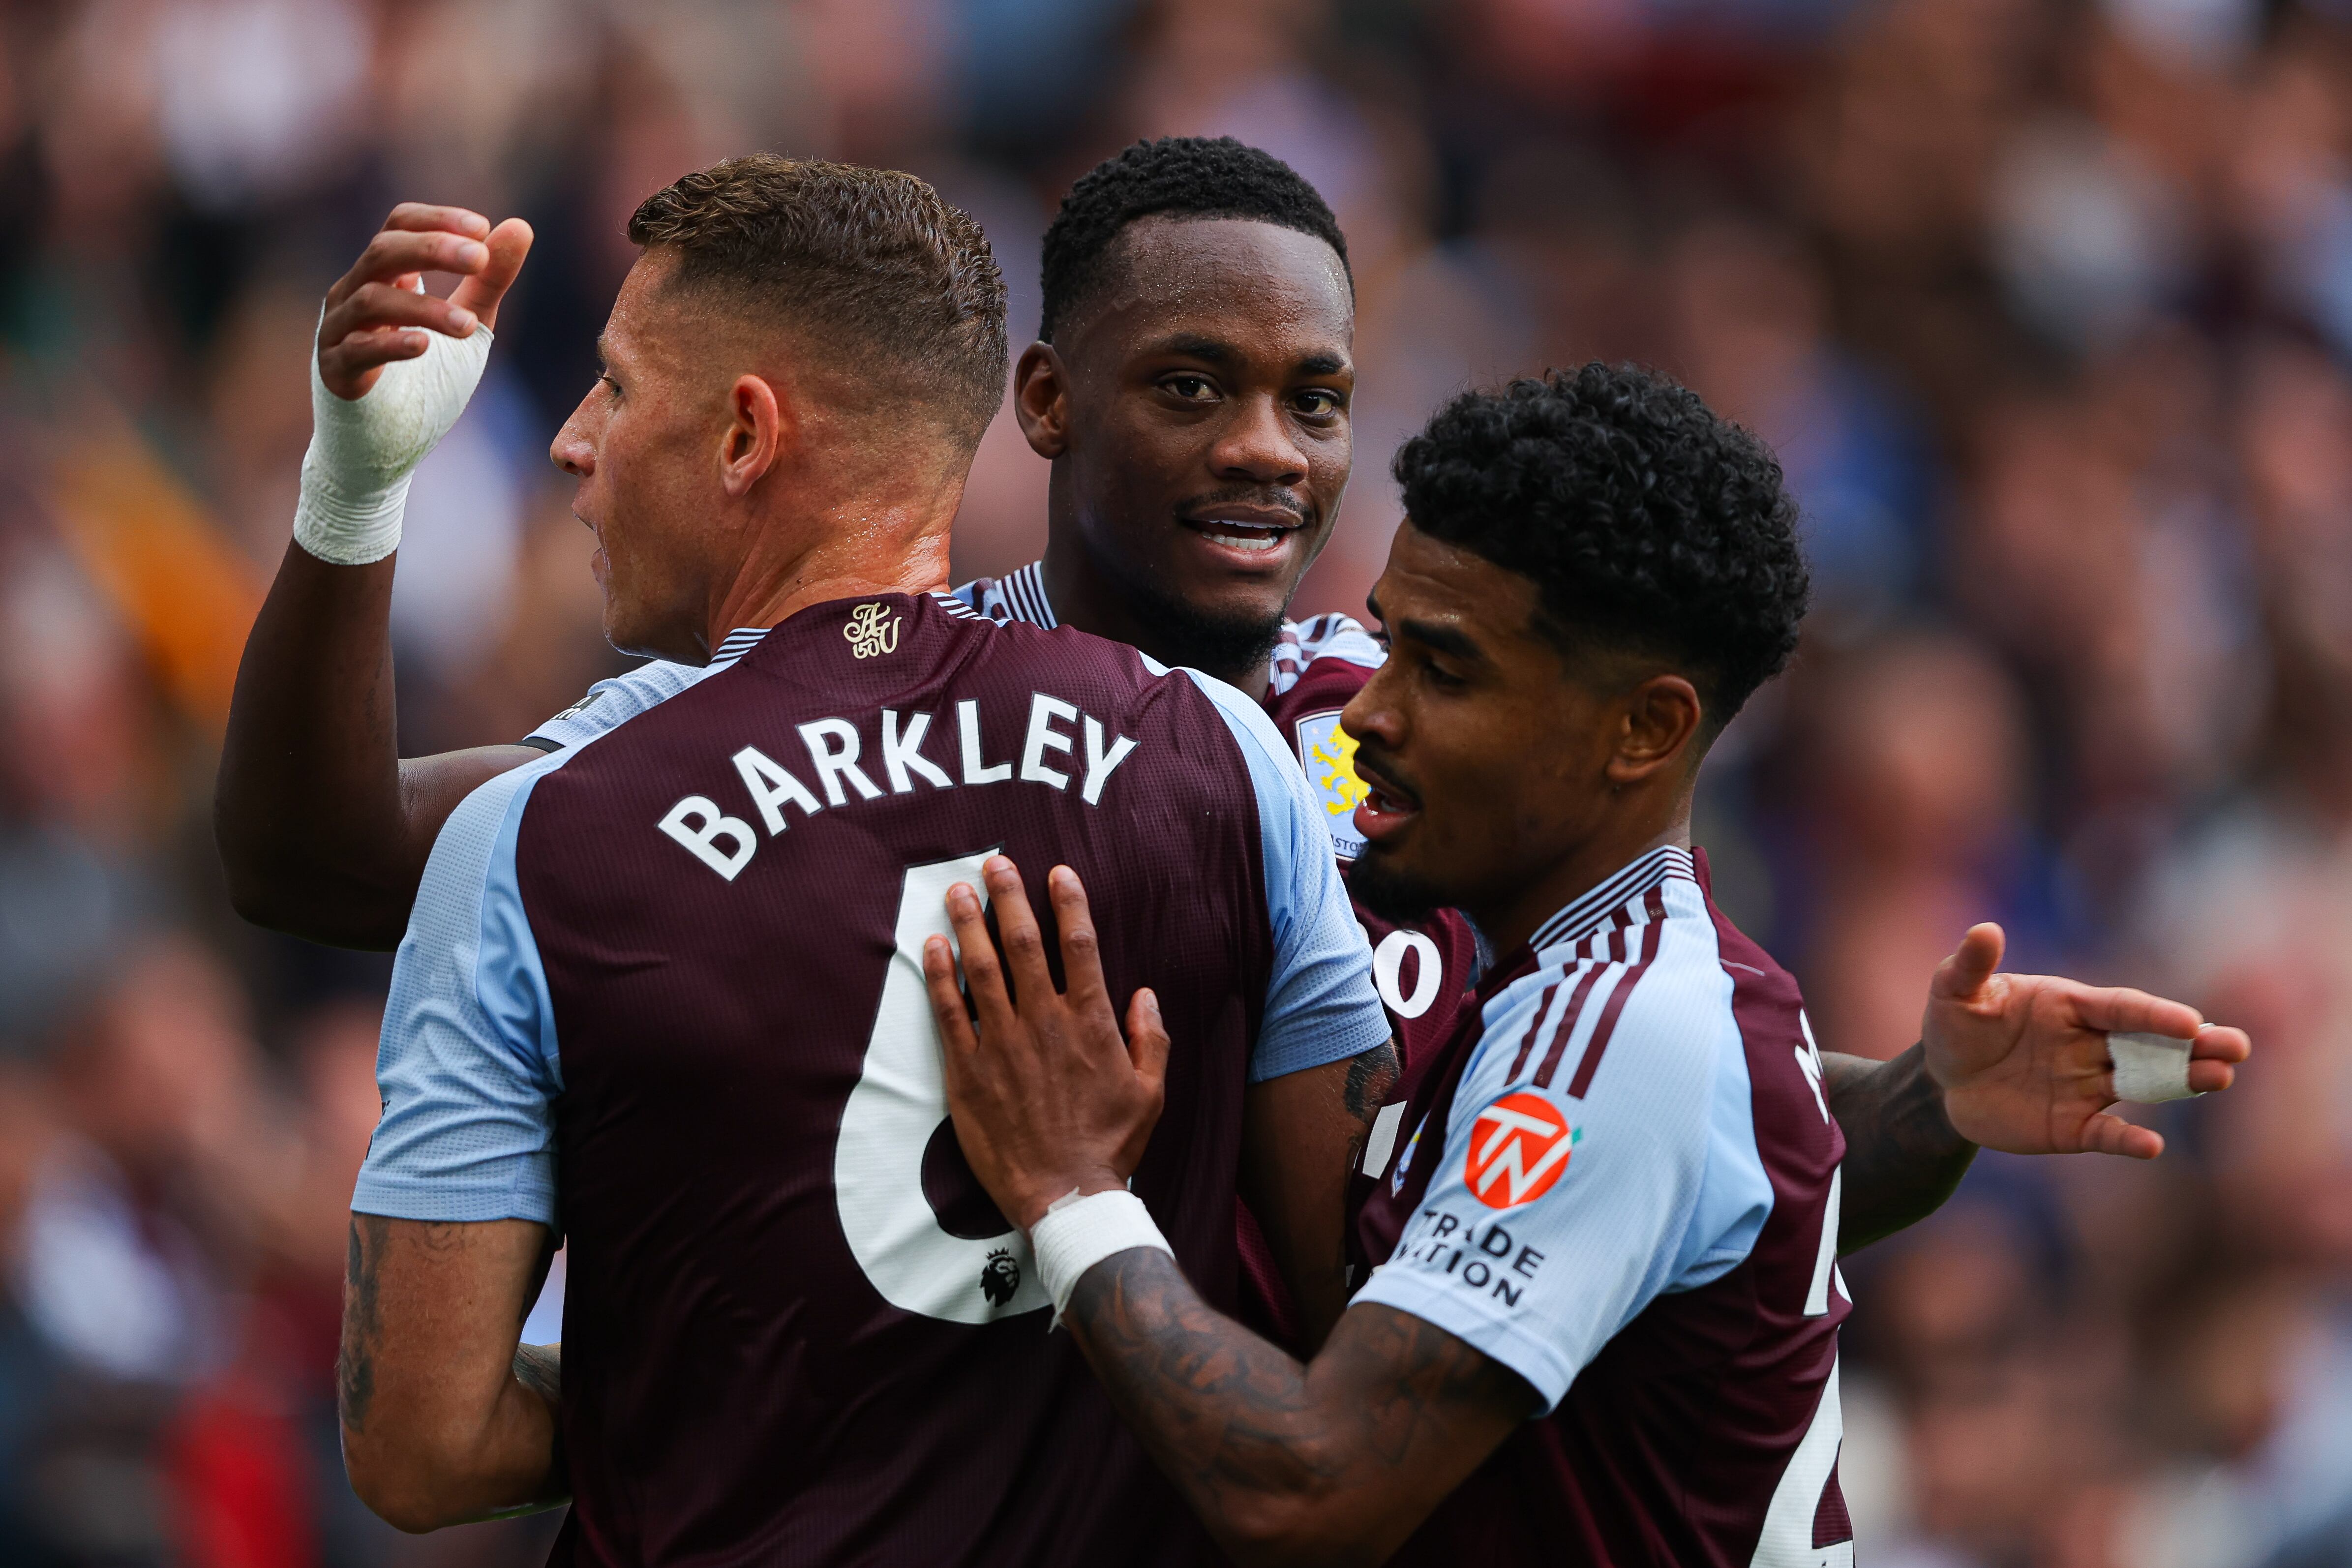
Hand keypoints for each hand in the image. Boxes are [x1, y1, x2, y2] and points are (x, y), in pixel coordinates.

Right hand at [320, 204, 532, 400]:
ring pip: (372, 300)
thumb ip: (489, 280)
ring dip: (425, 307)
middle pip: (383, 251)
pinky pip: (357, 350)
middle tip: (479, 258)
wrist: (389, 439)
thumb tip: (521, 226)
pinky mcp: (337, 371)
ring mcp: (339, 330)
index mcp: (384, 275)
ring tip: (469, 324)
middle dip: (433, 249)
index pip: (400, 225)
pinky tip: (423, 345)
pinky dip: (391, 345)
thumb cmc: (427, 375)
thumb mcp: (468, 322)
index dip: (437, 219)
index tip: (482, 228)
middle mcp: (353, 292)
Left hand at [922, 857, 1168, 1231]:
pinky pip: (950, 1012)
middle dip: (1009, 897)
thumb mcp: (1151, 1092)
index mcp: (1089, 1023)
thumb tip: (1144, 994)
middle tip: (995, 863)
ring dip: (969, 924)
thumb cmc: (1110, 1145)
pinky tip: (932, 947)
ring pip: (982, 969)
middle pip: (1024, 944)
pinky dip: (940, 975)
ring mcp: (1002, 1044)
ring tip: (958, 890)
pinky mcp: (968, 1071)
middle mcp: (1043, 1023)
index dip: (1067, 903)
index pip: (1079, 946)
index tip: (1055, 872)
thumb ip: (1150, 1038)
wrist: (1065, 1197)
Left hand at [1922, 924, 2251, 1158]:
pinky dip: (2129, 1140)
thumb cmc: (1955, 1026)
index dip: (2155, 1014)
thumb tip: (1984, 930)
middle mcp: (2090, 1045)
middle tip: (2238, 1047)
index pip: (2121, 1008)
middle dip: (2194, 1046)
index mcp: (2071, 1006)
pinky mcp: (2073, 1126)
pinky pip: (2108, 1133)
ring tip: (2220, 1079)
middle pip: (2149, 1044)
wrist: (1941, 1081)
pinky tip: (2151, 1145)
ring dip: (2181, 1083)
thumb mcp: (1953, 991)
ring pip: (2143, 1084)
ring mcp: (2086, 1086)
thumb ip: (1970, 965)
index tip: (2190, 1021)